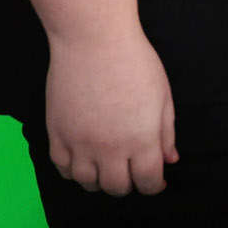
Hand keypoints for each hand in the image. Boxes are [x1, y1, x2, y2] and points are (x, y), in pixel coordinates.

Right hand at [45, 31, 176, 195]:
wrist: (93, 39)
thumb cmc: (135, 62)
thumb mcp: (163, 97)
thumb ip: (166, 133)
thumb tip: (170, 160)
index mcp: (142, 140)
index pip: (148, 182)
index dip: (155, 186)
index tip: (156, 180)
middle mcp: (110, 148)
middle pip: (117, 188)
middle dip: (128, 184)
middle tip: (130, 172)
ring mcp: (80, 143)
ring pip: (87, 183)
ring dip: (99, 181)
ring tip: (106, 168)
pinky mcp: (57, 133)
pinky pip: (62, 167)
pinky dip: (73, 170)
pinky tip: (83, 160)